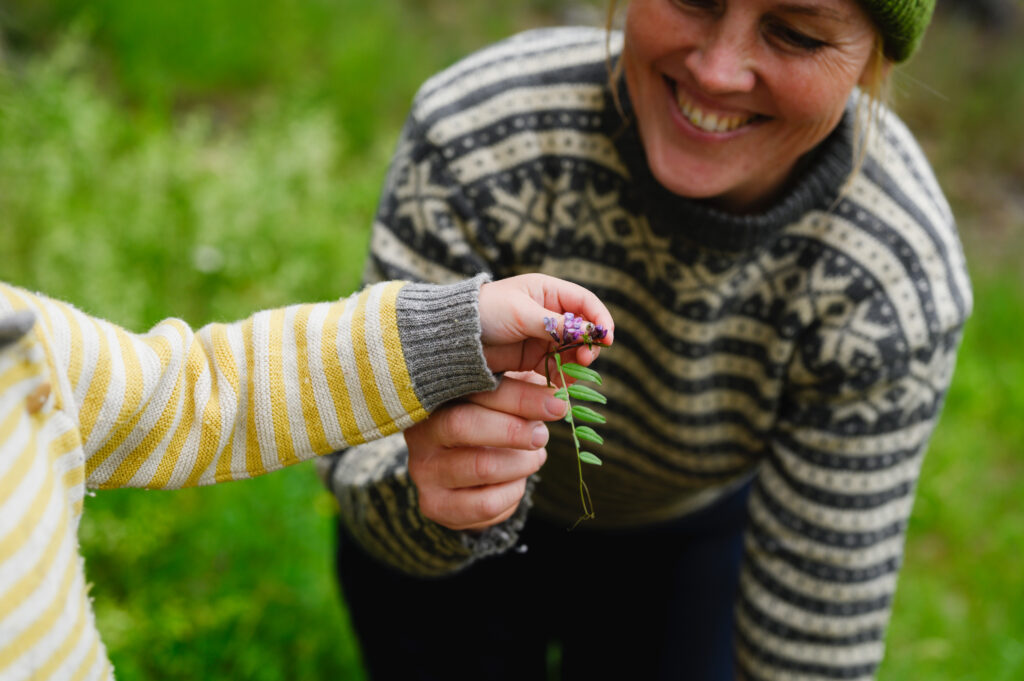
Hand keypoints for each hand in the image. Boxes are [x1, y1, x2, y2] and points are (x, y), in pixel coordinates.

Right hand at [406, 372, 564, 530]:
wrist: (463, 476)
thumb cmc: (489, 422)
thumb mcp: (504, 396)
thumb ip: (527, 382)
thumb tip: (567, 375)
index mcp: (435, 396)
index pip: (473, 390)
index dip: (520, 397)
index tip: (555, 403)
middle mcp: (420, 432)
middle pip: (464, 425)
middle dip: (514, 430)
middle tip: (542, 435)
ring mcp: (423, 471)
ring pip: (482, 467)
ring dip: (520, 464)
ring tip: (534, 458)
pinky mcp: (434, 505)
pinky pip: (485, 503)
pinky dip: (512, 493)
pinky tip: (515, 482)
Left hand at [477, 274, 613, 373]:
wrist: (452, 336)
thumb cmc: (485, 312)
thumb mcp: (521, 313)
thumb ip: (554, 323)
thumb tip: (588, 331)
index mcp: (548, 291)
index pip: (585, 302)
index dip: (599, 319)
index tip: (607, 338)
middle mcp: (549, 313)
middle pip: (583, 329)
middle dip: (589, 344)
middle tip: (585, 359)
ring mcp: (542, 337)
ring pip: (573, 350)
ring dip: (577, 361)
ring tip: (573, 372)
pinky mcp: (533, 358)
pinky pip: (557, 366)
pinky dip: (563, 374)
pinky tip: (561, 382)